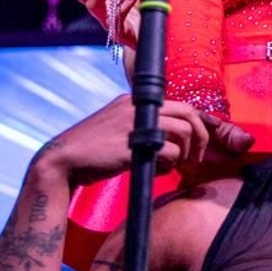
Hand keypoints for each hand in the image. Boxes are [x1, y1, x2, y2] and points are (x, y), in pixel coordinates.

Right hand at [29, 95, 254, 186]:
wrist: (62, 163)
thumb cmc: (91, 152)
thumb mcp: (117, 131)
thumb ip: (141, 131)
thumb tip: (169, 145)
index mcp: (132, 101)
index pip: (178, 104)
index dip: (199, 120)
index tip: (209, 135)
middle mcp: (135, 107)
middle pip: (187, 112)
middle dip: (201, 135)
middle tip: (196, 156)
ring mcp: (133, 123)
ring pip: (182, 129)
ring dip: (187, 151)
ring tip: (179, 164)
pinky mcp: (131, 144)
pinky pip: (167, 149)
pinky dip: (170, 162)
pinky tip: (158, 169)